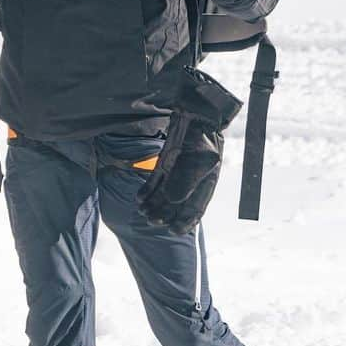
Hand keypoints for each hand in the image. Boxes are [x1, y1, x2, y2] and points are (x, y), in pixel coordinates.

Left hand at [138, 116, 224, 234]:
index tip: (174, 231)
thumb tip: (173, 201)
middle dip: (165, 214)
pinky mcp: (165, 162)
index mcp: (206, 183)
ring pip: (163, 193)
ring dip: (154, 204)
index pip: (196, 208)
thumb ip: (185, 181)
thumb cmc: (201, 138)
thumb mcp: (199, 160)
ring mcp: (176, 171)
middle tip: (152, 220)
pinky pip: (155, 180)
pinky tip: (139, 199)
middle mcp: (191, 180)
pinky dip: (148, 190)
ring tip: (143, 212)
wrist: (194, 114)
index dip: (185, 221)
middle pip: (176, 204)